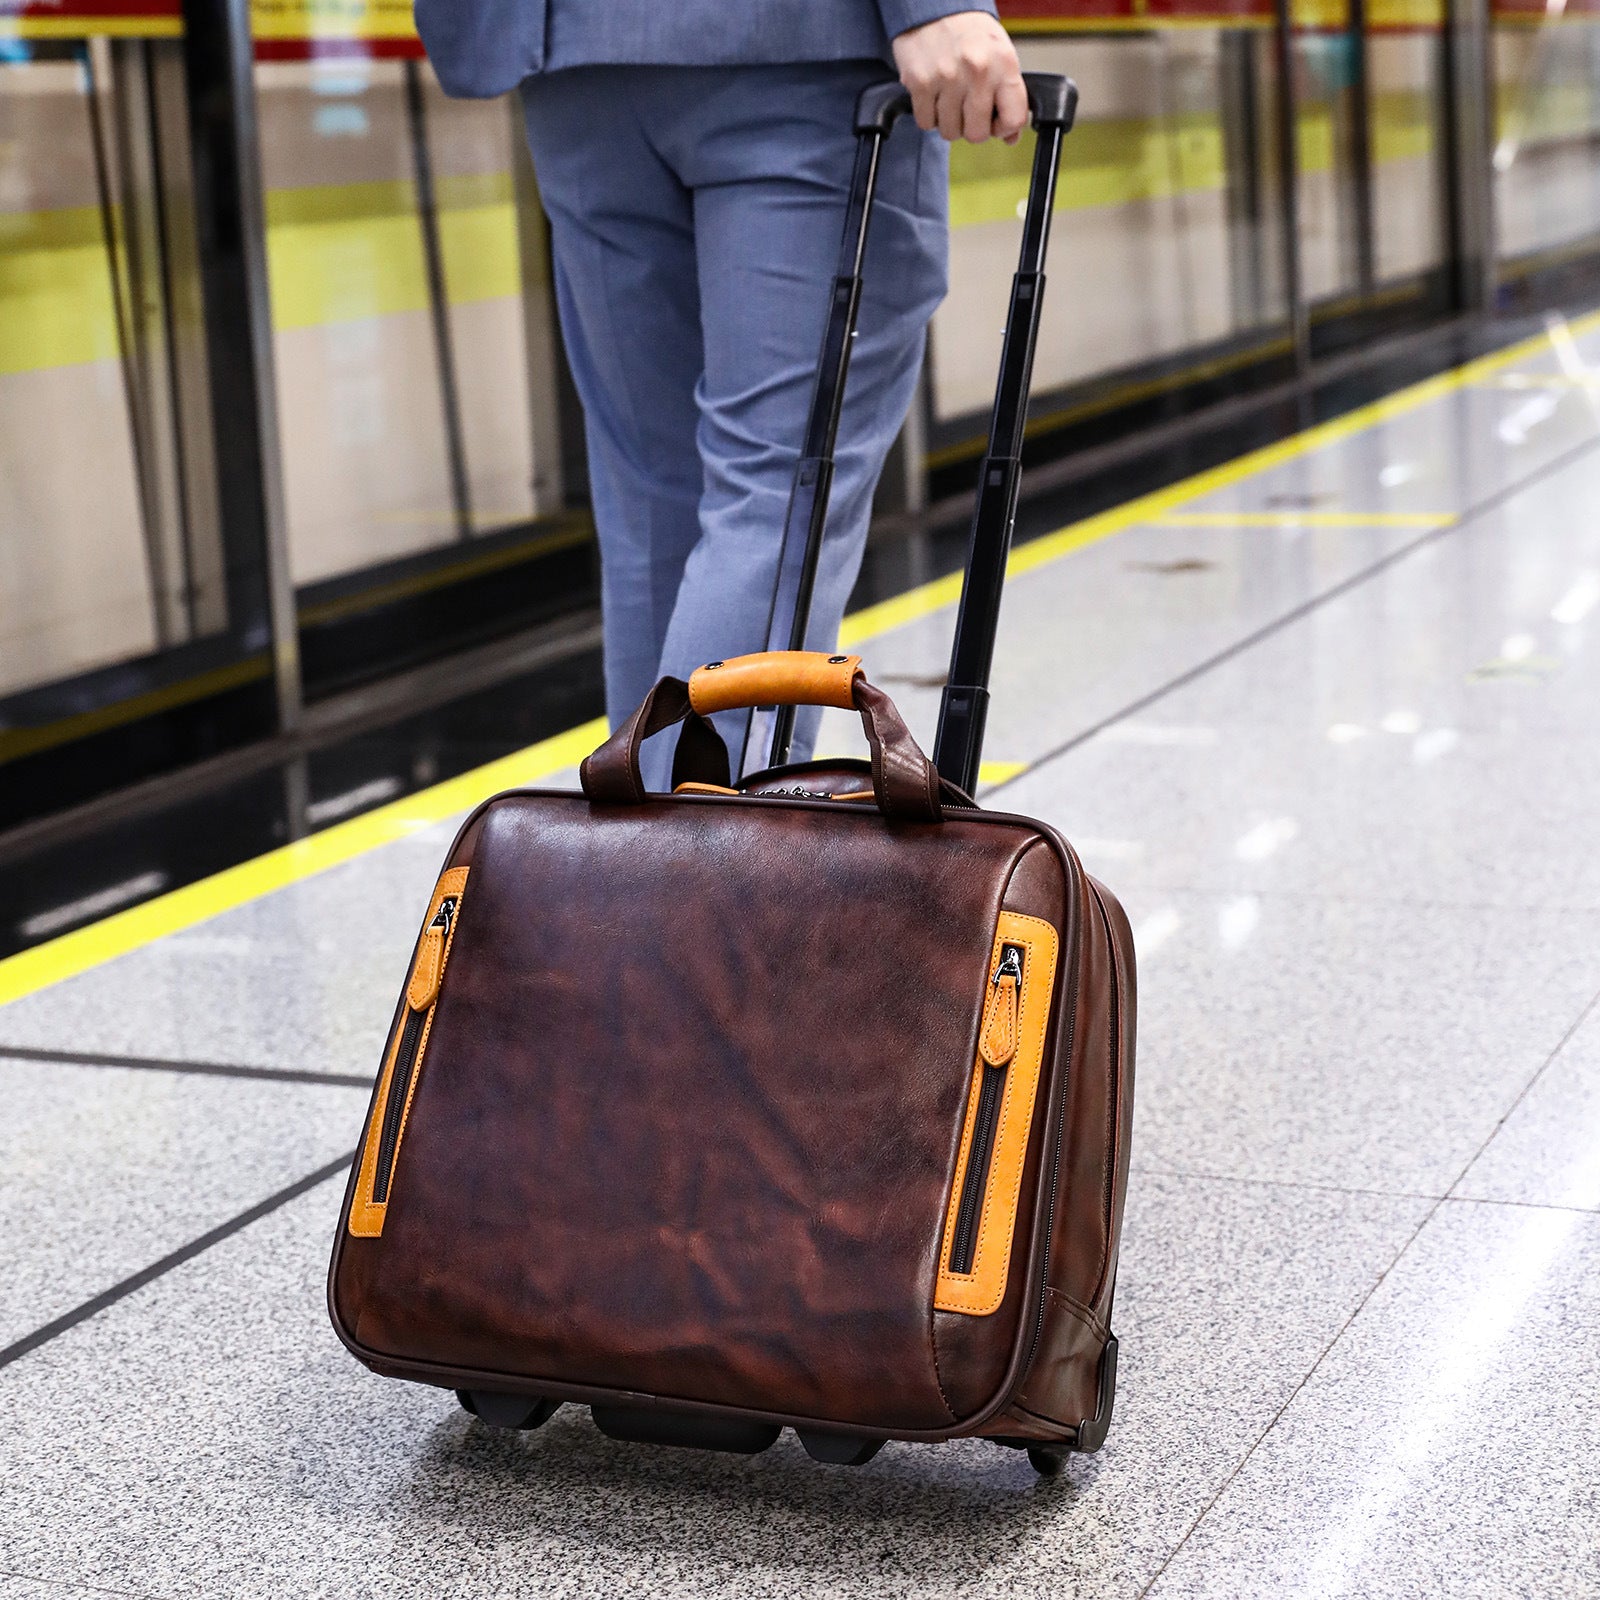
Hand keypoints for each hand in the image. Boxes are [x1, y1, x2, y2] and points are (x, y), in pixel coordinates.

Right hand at [891, 11, 1027, 144]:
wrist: (934, 6)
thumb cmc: (969, 33)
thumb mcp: (999, 56)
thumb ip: (1008, 95)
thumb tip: (1010, 137)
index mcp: (1004, 64)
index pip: (1013, 120)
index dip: (1003, 128)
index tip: (996, 122)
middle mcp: (977, 71)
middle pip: (977, 134)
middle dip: (972, 128)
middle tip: (967, 110)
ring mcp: (947, 78)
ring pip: (950, 132)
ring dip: (949, 122)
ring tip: (949, 98)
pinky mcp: (920, 83)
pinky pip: (926, 122)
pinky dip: (929, 115)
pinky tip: (934, 95)